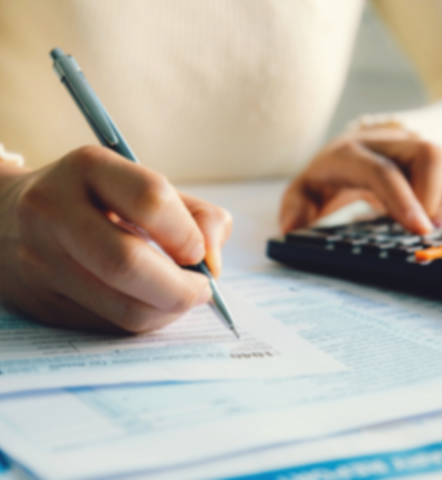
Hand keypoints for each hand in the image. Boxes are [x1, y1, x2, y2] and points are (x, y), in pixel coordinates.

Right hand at [0, 146, 231, 332]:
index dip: (187, 234)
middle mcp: (55, 210)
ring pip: (121, 307)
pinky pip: (109, 325)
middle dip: (180, 289)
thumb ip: (197, 215)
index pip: (151, 200)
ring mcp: (41, 259)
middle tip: (201, 290)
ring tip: (180, 298)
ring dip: (167, 311)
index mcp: (89, 168)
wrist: (10, 219)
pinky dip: (144, 321)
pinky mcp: (41, 302)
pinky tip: (151, 305)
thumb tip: (214, 263)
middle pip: (128, 263)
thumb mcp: (143, 188)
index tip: (199, 253)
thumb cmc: (96, 202)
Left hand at [280, 127, 441, 233]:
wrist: (351, 150)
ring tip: (419, 220)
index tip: (418, 230)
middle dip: (431, 196)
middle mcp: (384, 142)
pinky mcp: (429, 153)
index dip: (402, 200)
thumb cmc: (326, 176)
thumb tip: (290, 229)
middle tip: (419, 228)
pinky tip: (425, 210)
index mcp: (349, 153)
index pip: (382, 171)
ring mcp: (410, 144)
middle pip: (428, 153)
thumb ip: (295, 208)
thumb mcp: (303, 191)